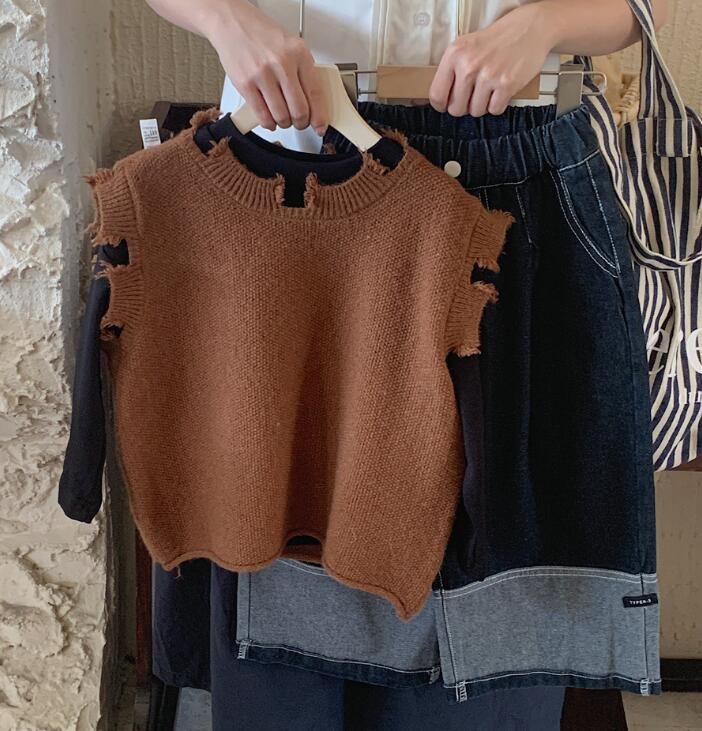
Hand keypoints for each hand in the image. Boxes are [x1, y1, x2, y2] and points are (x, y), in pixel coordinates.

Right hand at [205, 0, 327, 133]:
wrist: (233, 24)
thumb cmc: (262, 35)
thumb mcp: (291, 46)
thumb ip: (303, 72)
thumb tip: (313, 103)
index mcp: (299, 53)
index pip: (315, 93)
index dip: (319, 116)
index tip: (320, 126)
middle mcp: (282, 63)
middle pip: (299, 110)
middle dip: (301, 122)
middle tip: (299, 122)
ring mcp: (263, 74)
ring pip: (281, 116)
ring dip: (284, 123)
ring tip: (283, 118)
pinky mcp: (246, 84)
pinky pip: (262, 116)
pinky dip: (269, 123)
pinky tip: (270, 120)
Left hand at [429, 3, 554, 116]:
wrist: (529, 28)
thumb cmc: (495, 40)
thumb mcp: (466, 47)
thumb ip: (450, 71)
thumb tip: (436, 101)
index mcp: (454, 54)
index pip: (436, 94)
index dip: (442, 105)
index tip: (447, 104)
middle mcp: (469, 65)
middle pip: (456, 109)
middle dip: (464, 106)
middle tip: (473, 95)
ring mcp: (488, 75)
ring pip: (475, 111)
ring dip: (482, 105)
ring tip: (489, 89)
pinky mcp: (506, 84)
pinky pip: (494, 110)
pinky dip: (498, 104)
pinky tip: (500, 90)